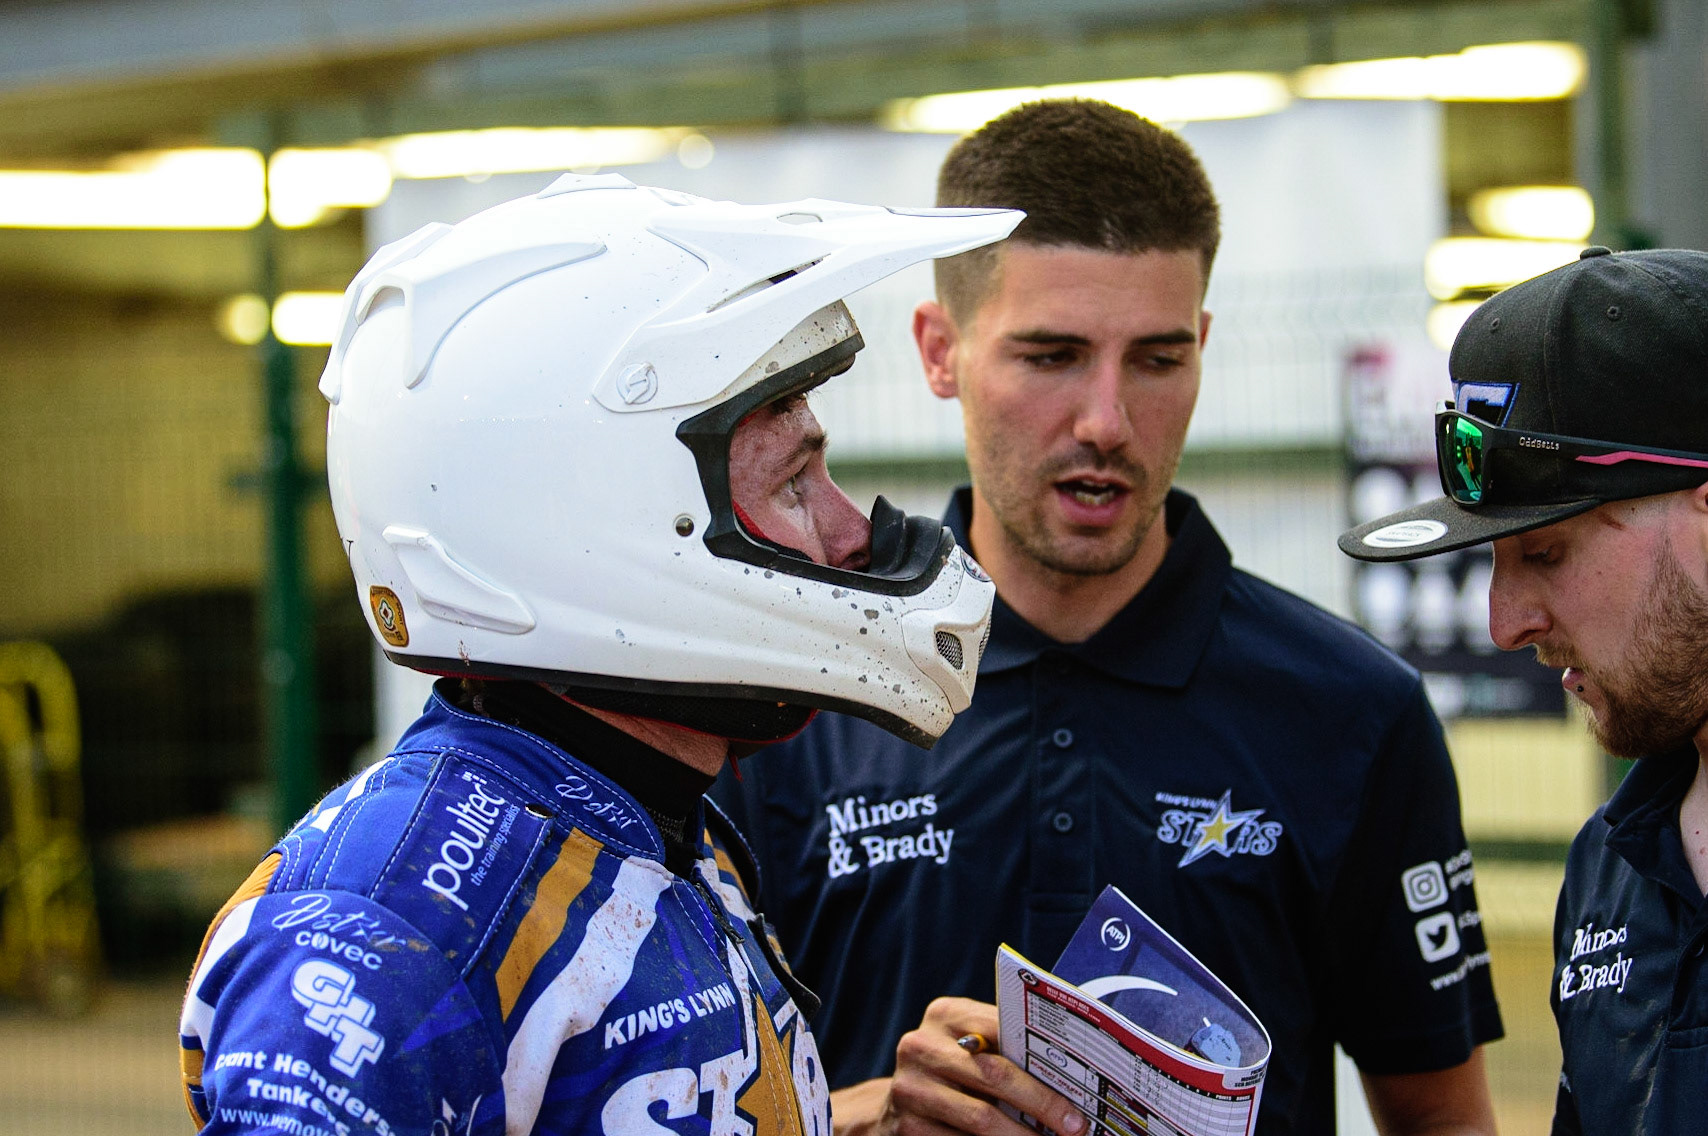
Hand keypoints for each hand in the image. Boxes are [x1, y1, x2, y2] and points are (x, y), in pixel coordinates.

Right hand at [833, 996, 1087, 1135]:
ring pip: (981, 1118)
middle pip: (995, 1075)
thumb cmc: (951, 1070)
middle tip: (1074, 1126)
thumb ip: (1004, 1047)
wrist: (895, 1105)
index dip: (1042, 1058)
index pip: (1001, 1027)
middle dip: (1042, 1103)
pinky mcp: (906, 1126)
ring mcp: (910, 1088)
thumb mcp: (968, 1045)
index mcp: (944, 1015)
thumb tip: (1070, 1073)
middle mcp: (920, 1046)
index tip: (1078, 1087)